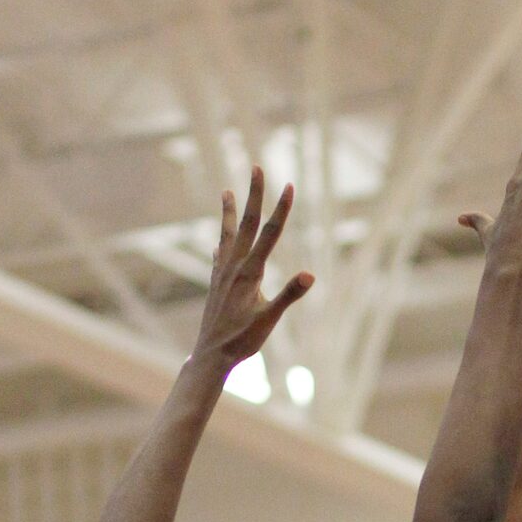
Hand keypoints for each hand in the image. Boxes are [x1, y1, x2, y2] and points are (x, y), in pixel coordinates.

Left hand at [192, 168, 314, 375]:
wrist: (211, 355)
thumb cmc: (242, 340)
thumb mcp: (270, 320)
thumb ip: (289, 295)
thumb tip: (310, 274)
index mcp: (250, 272)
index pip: (269, 233)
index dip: (281, 209)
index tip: (289, 185)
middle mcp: (234, 266)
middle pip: (247, 223)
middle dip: (254, 195)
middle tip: (256, 167)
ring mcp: (223, 273)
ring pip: (228, 234)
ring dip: (230, 212)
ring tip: (227, 191)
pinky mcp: (217, 284)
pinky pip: (220, 255)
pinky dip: (222, 242)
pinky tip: (219, 243)